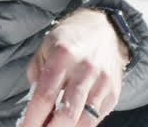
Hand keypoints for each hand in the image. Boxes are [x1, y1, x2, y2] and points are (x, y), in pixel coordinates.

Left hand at [18, 9, 128, 126]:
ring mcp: (102, 83)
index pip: (45, 95)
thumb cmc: (69, 40)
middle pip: (67, 112)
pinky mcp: (114, 93)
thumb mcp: (45, 48)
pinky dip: (81, 125)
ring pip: (84, 120)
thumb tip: (33, 104)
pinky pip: (96, 118)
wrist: (104, 30)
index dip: (33, 117)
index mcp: (63, 56)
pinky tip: (69, 124)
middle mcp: (85, 70)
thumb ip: (37, 75)